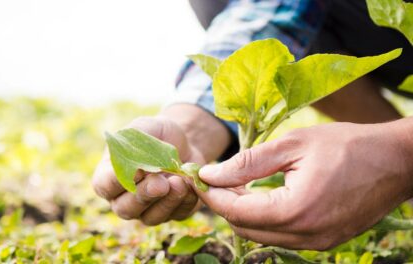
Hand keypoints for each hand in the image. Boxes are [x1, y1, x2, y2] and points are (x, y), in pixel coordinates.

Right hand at [92, 116, 204, 224]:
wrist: (185, 141)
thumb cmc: (156, 134)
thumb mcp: (144, 127)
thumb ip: (134, 143)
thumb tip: (136, 168)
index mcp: (110, 176)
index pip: (104, 186)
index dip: (116, 182)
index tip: (135, 170)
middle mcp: (125, 198)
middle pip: (126, 209)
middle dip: (144, 195)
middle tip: (160, 183)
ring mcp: (148, 209)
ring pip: (151, 217)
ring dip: (166, 202)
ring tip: (179, 182)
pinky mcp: (173, 212)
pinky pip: (177, 215)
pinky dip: (186, 201)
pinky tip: (191, 184)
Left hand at [197, 121, 412, 249]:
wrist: (396, 161)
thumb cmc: (347, 145)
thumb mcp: (292, 145)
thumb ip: (247, 163)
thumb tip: (210, 174)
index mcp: (295, 211)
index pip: (236, 212)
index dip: (212, 194)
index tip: (198, 177)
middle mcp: (305, 236)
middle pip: (245, 228)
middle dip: (224, 204)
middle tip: (214, 179)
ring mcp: (317, 243)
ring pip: (261, 235)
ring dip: (243, 212)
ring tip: (236, 184)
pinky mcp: (324, 242)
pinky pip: (281, 236)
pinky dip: (264, 218)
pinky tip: (262, 195)